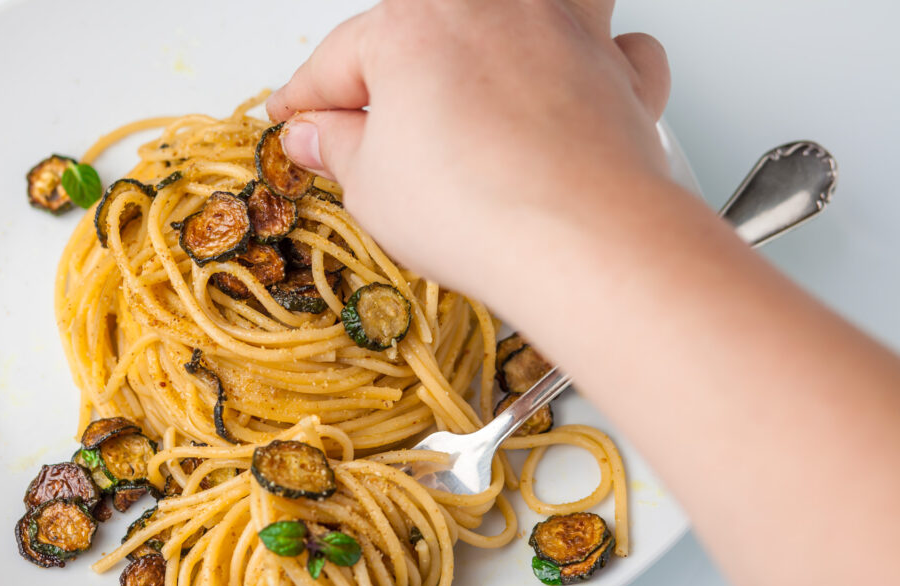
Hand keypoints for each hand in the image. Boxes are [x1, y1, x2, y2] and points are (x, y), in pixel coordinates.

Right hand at [267, 0, 671, 306]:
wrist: (583, 240)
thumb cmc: (480, 208)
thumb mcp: (371, 188)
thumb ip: (338, 149)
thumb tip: (317, 134)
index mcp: (415, 22)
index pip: (339, 58)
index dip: (305, 96)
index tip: (293, 117)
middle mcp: (493, 8)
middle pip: (428, 28)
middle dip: (392, 75)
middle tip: (367, 127)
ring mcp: (563, 32)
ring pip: (536, 6)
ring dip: (507, 32)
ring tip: (485, 71)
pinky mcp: (615, 74)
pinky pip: (616, 48)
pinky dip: (597, 60)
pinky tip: (575, 84)